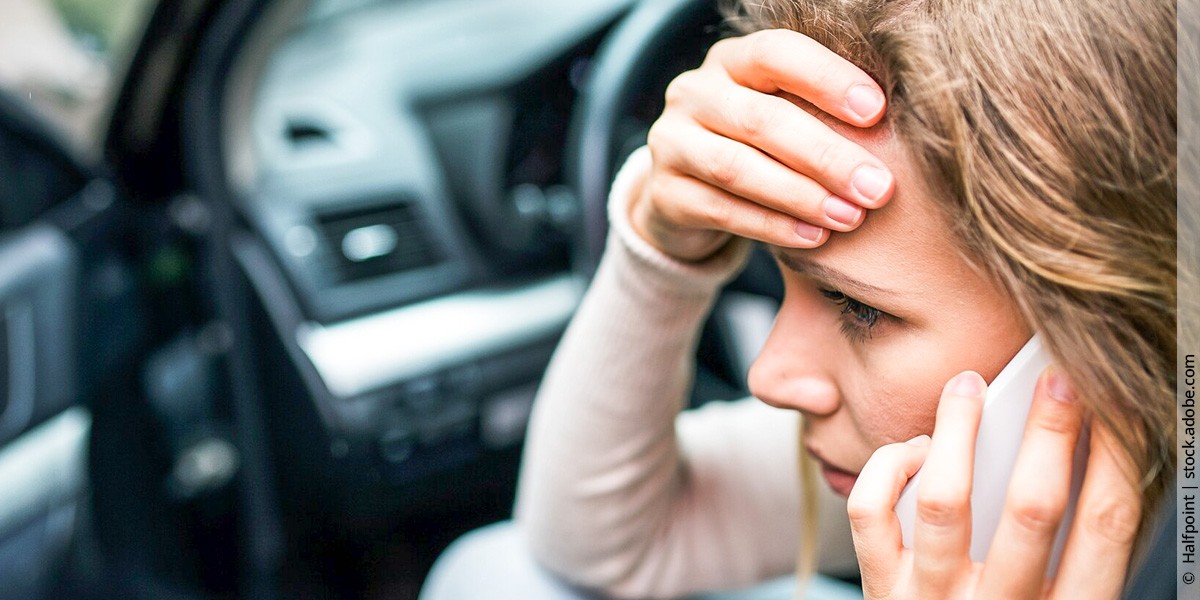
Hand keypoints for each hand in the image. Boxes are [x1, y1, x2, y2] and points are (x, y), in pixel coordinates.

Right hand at [630, 29, 895, 261]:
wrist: (688, 194)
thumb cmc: (758, 148)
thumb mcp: (784, 117)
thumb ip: (821, 114)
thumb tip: (893, 131)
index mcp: (731, 61)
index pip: (775, 53)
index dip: (826, 78)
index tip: (876, 111)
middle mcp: (693, 93)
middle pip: (760, 120)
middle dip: (826, 155)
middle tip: (878, 187)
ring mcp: (671, 143)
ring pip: (736, 168)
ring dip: (800, 195)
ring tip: (849, 217)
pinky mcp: (664, 195)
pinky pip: (721, 210)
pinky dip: (772, 226)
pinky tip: (813, 237)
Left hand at [848, 369, 1142, 598]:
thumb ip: (1066, 547)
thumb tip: (1073, 451)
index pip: (1107, 528)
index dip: (1119, 458)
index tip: (1117, 405)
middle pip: (1033, 509)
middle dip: (1050, 433)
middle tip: (1058, 377)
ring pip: (943, 501)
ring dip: (957, 432)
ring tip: (967, 386)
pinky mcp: (881, 589)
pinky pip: (871, 513)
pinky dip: (889, 467)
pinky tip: (914, 450)